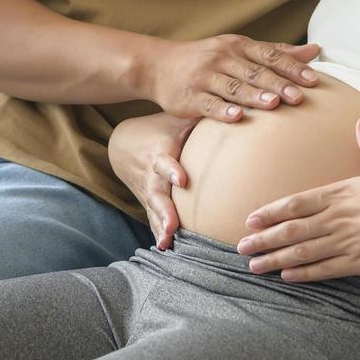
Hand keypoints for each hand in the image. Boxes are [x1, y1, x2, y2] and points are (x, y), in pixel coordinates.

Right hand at [108, 112, 199, 249]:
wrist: (124, 145)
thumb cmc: (159, 130)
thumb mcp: (176, 121)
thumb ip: (200, 119)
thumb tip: (235, 111)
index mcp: (160, 153)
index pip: (164, 162)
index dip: (171, 170)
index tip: (182, 180)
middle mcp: (151, 175)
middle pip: (157, 195)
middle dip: (165, 211)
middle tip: (172, 226)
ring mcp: (148, 192)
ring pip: (154, 211)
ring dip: (160, 227)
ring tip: (167, 243)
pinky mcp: (148, 203)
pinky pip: (153, 220)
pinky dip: (158, 233)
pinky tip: (165, 248)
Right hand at [143, 37, 320, 120]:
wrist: (159, 65)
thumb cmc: (208, 59)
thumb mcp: (239, 49)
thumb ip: (275, 52)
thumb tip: (314, 50)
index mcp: (238, 45)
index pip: (269, 55)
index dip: (291, 67)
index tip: (313, 80)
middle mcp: (222, 58)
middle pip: (254, 72)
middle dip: (278, 84)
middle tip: (299, 97)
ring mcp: (205, 77)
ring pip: (233, 87)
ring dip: (253, 95)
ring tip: (273, 103)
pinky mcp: (190, 97)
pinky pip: (209, 104)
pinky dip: (223, 111)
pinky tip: (237, 117)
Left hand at [234, 116, 359, 281]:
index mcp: (342, 192)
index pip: (296, 203)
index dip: (271, 212)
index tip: (250, 219)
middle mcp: (337, 217)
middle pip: (292, 229)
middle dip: (264, 239)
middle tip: (242, 247)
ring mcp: (346, 241)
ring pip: (303, 251)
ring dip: (276, 259)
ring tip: (255, 266)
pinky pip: (325, 269)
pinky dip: (304, 273)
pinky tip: (287, 277)